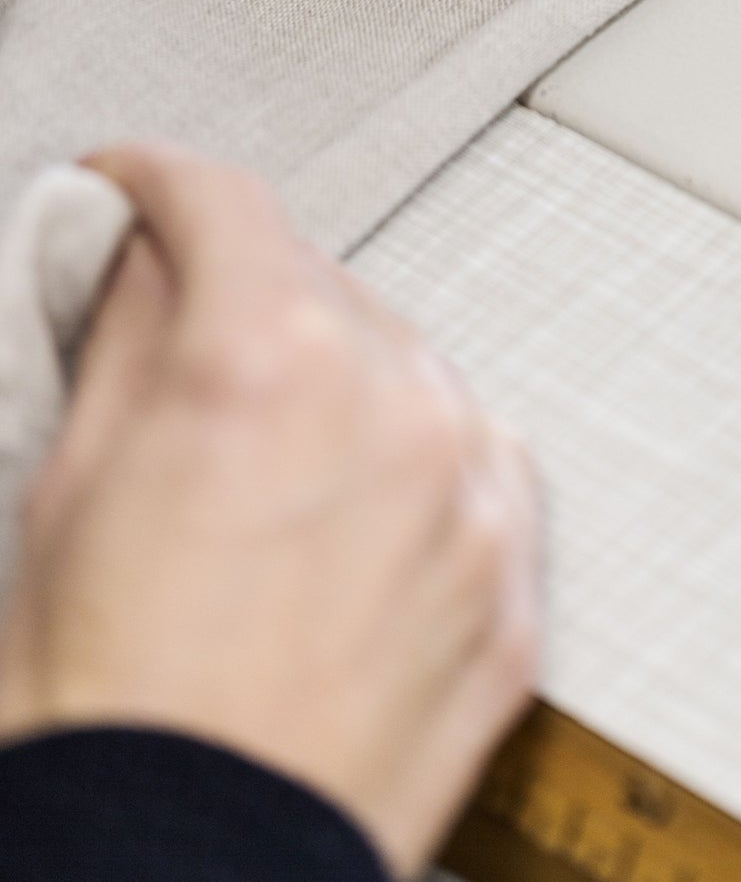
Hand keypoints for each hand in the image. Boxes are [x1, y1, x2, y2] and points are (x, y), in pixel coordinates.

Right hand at [0, 145, 538, 877]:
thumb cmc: (102, 717)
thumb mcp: (65, 490)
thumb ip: (124, 335)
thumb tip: (140, 253)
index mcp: (271, 359)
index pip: (223, 202)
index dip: (153, 184)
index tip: (129, 192)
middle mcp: (397, 404)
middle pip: (319, 285)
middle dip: (245, 302)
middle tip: (178, 359)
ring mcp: (474, 497)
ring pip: (405, 371)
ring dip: (338, 386)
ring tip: (258, 478)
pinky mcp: (512, 587)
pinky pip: (473, 470)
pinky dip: (414, 472)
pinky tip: (343, 529)